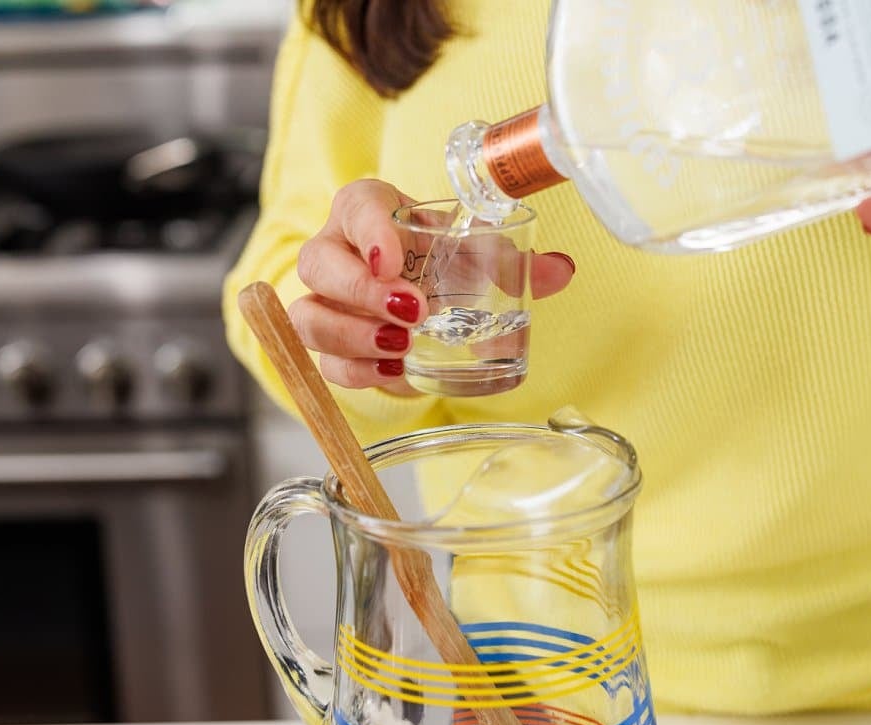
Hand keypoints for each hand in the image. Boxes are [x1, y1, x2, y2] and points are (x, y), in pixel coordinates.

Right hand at [288, 179, 575, 394]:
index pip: (355, 206)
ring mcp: (326, 301)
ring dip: (352, 335)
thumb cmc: (439, 259)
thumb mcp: (475, 254)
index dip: (369, 231)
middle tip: (413, 311)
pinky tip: (392, 372)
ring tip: (401, 347)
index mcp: (369, 212)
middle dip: (361, 291)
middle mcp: (336, 252)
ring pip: (310, 317)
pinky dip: (356, 371)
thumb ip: (514, 261)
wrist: (416, 288)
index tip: (393, 259)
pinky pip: (325, 362)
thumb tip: (561, 270)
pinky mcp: (331, 345)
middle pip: (318, 263)